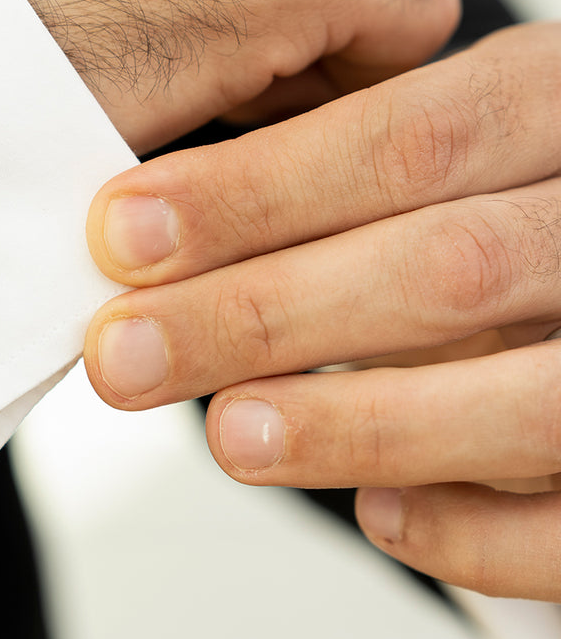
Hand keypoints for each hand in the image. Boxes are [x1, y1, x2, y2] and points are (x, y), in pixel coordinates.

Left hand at [83, 22, 560, 598]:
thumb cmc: (520, 193)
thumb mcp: (464, 134)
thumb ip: (353, 170)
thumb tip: (155, 239)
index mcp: (558, 106)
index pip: (406, 140)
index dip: (254, 193)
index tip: (121, 234)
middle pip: (448, 267)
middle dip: (264, 314)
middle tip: (127, 356)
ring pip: (532, 401)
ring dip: (359, 422)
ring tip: (227, 434)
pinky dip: (476, 531)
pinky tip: (378, 512)